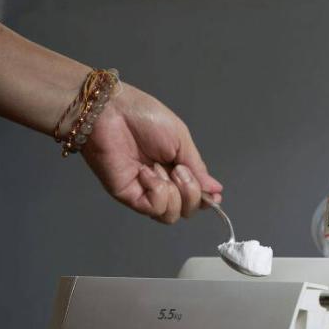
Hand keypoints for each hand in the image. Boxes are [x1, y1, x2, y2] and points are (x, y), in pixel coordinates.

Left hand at [82, 83, 222, 223]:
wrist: (113, 112)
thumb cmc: (145, 117)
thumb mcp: (181, 140)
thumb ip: (198, 168)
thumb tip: (215, 190)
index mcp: (177, 170)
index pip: (196, 198)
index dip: (206, 199)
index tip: (212, 194)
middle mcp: (163, 185)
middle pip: (188, 211)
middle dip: (192, 193)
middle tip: (180, 170)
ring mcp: (145, 192)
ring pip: (171, 216)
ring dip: (176, 193)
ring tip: (163, 169)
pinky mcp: (129, 196)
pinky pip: (154, 208)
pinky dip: (158, 192)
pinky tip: (147, 173)